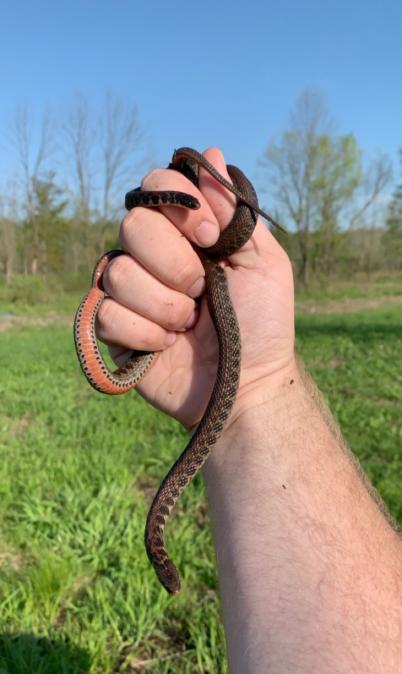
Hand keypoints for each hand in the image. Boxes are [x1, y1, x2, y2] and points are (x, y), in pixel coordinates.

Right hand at [96, 147, 294, 428]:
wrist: (248, 387)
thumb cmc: (262, 326)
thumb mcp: (264, 264)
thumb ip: (234, 214)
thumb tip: (212, 154)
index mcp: (187, 234)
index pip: (157, 187)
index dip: (178, 207)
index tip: (208, 238)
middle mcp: (153, 257)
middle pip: (132, 224)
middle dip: (173, 262)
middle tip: (201, 290)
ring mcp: (131, 293)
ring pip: (117, 271)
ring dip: (164, 304)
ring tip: (188, 325)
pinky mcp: (114, 330)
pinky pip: (106, 313)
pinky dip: (144, 333)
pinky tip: (166, 347)